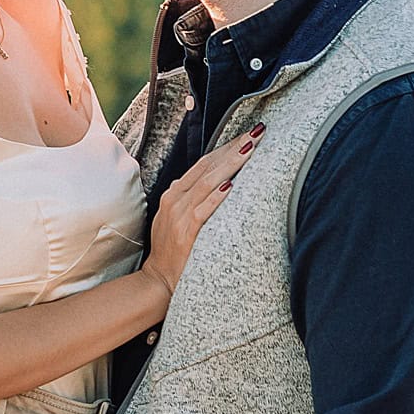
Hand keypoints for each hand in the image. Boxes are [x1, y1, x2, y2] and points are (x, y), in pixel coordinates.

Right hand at [143, 123, 263, 300]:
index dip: (225, 147)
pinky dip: (217, 197)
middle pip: (207, 167)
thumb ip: (184, 197)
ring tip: (250, 149)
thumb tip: (195, 179)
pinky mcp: (185, 232)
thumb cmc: (171, 250)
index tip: (246, 135)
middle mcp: (175, 199)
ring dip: (230, 164)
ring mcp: (179, 215)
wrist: (158, 280)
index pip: (203, 163)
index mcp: (174, 193)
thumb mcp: (173, 217)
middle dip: (232, 148)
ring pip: (207, 183)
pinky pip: (202, 210)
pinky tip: (232, 185)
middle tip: (255, 133)